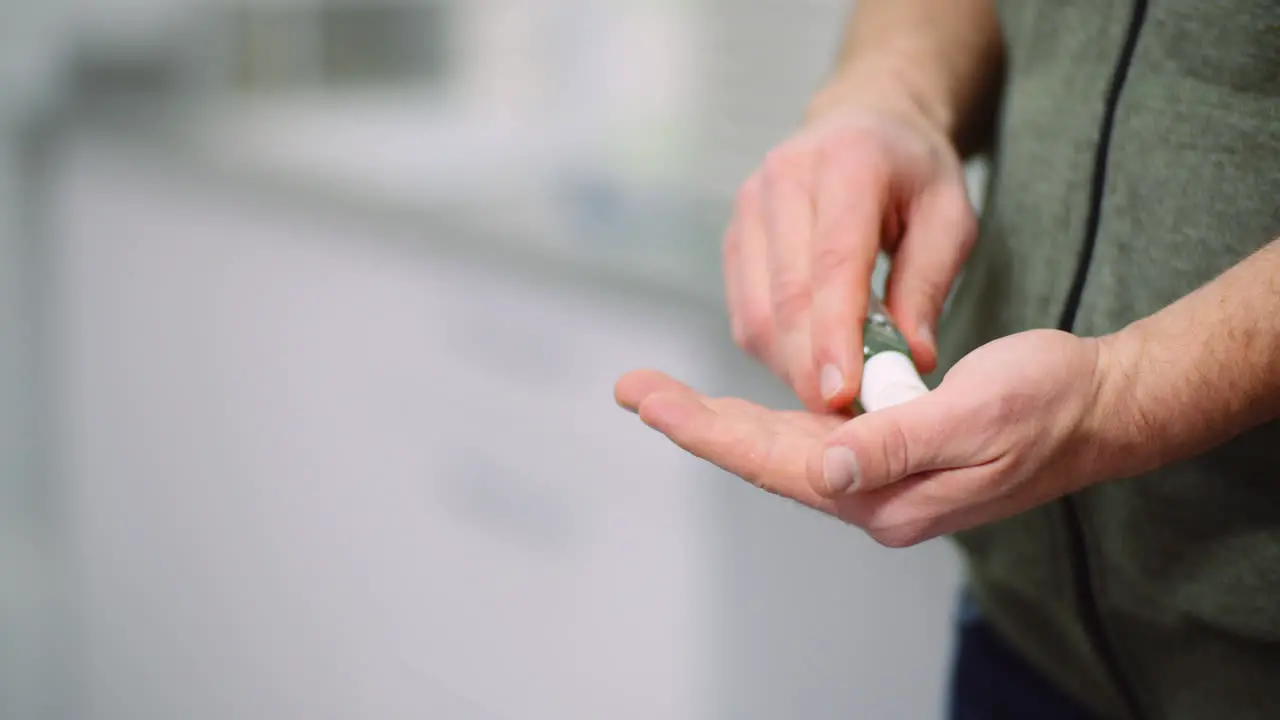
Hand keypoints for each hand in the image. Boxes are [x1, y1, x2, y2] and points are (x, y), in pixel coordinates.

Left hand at [615, 330, 1117, 547]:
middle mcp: (873, 494)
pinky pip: (811, 437)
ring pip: (780, 447)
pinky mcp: (888, 454)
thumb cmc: (1044, 404)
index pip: (776, 461)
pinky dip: (767, 417)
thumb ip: (897, 447)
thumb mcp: (974, 417)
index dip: (708, 430)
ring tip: (661, 395)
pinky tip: (734, 407)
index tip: (651, 402)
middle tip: (633, 389)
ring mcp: (879, 479)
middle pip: (764, 456)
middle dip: (695, 423)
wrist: (1094, 409)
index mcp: (887, 494)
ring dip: (720, 421)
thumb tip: (826, 467)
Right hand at [724, 78, 976, 411]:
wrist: (864, 122)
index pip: (832, 262)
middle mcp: (783, 179)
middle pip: (786, 296)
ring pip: (757, 312)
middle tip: (845, 421)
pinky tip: (809, 365)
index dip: (833, 334)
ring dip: (792, 367)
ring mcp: (748, 206)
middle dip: (812, 367)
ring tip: (835, 397)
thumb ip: (929, 284)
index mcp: (846, 163)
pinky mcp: (733, 236)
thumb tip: (911, 360)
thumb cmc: (914, 173)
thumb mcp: (950, 216)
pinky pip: (744, 312)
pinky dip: (776, 351)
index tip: (842, 394)